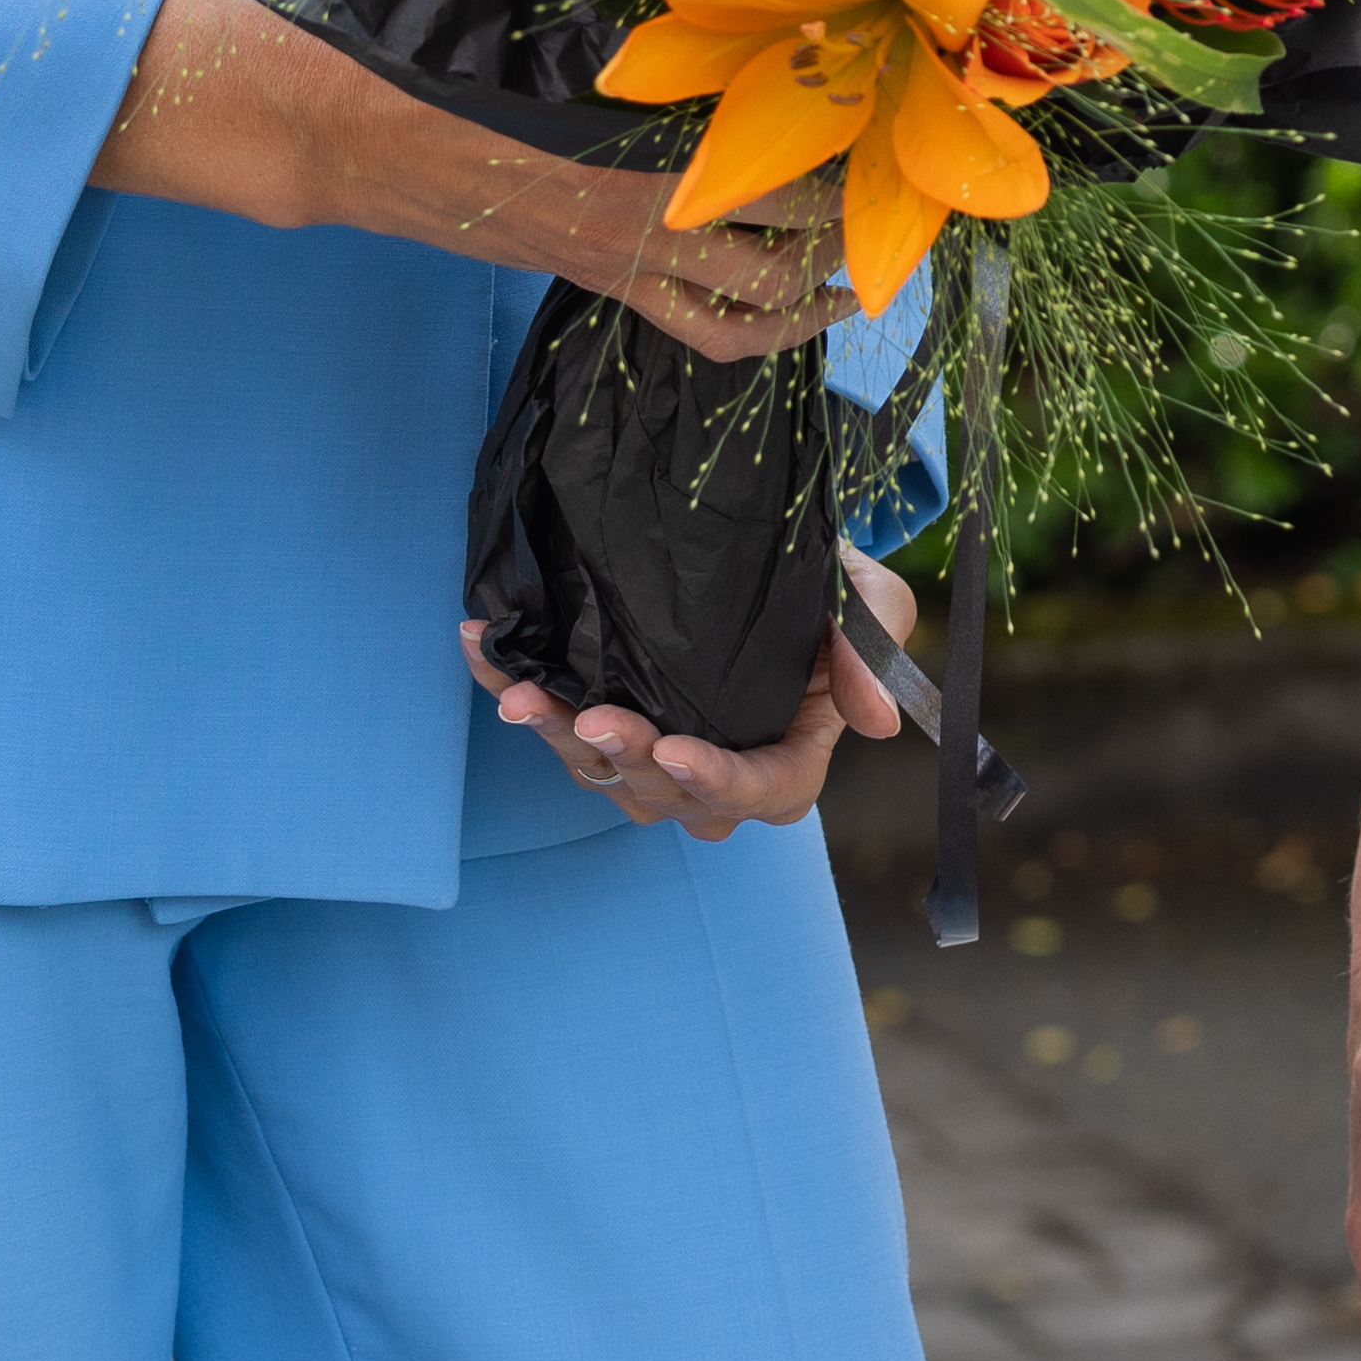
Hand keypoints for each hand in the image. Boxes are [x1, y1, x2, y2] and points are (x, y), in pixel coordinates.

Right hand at [97, 0, 851, 359]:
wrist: (356, 131)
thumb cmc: (449, 59)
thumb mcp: (552, 22)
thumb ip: (640, 16)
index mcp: (633, 150)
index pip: (773, 165)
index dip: (842, 152)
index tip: (889, 118)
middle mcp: (637, 219)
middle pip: (781, 252)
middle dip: (850, 238)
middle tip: (898, 205)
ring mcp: (617, 261)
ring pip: (745, 315)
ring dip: (814, 303)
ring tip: (862, 280)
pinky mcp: (597, 280)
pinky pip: (695, 328)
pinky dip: (751, 326)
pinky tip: (784, 304)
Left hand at [462, 545, 909, 836]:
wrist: (774, 570)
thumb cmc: (831, 600)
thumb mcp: (869, 611)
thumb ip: (867, 661)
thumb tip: (879, 724)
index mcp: (782, 768)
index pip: (751, 790)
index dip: (711, 778)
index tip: (673, 749)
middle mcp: (707, 779)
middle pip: (660, 788)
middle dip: (620, 753)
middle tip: (586, 714)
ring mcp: (650, 761)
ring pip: (596, 767)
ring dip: (552, 732)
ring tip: (516, 690)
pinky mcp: (603, 726)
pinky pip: (553, 717)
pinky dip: (512, 684)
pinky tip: (482, 645)